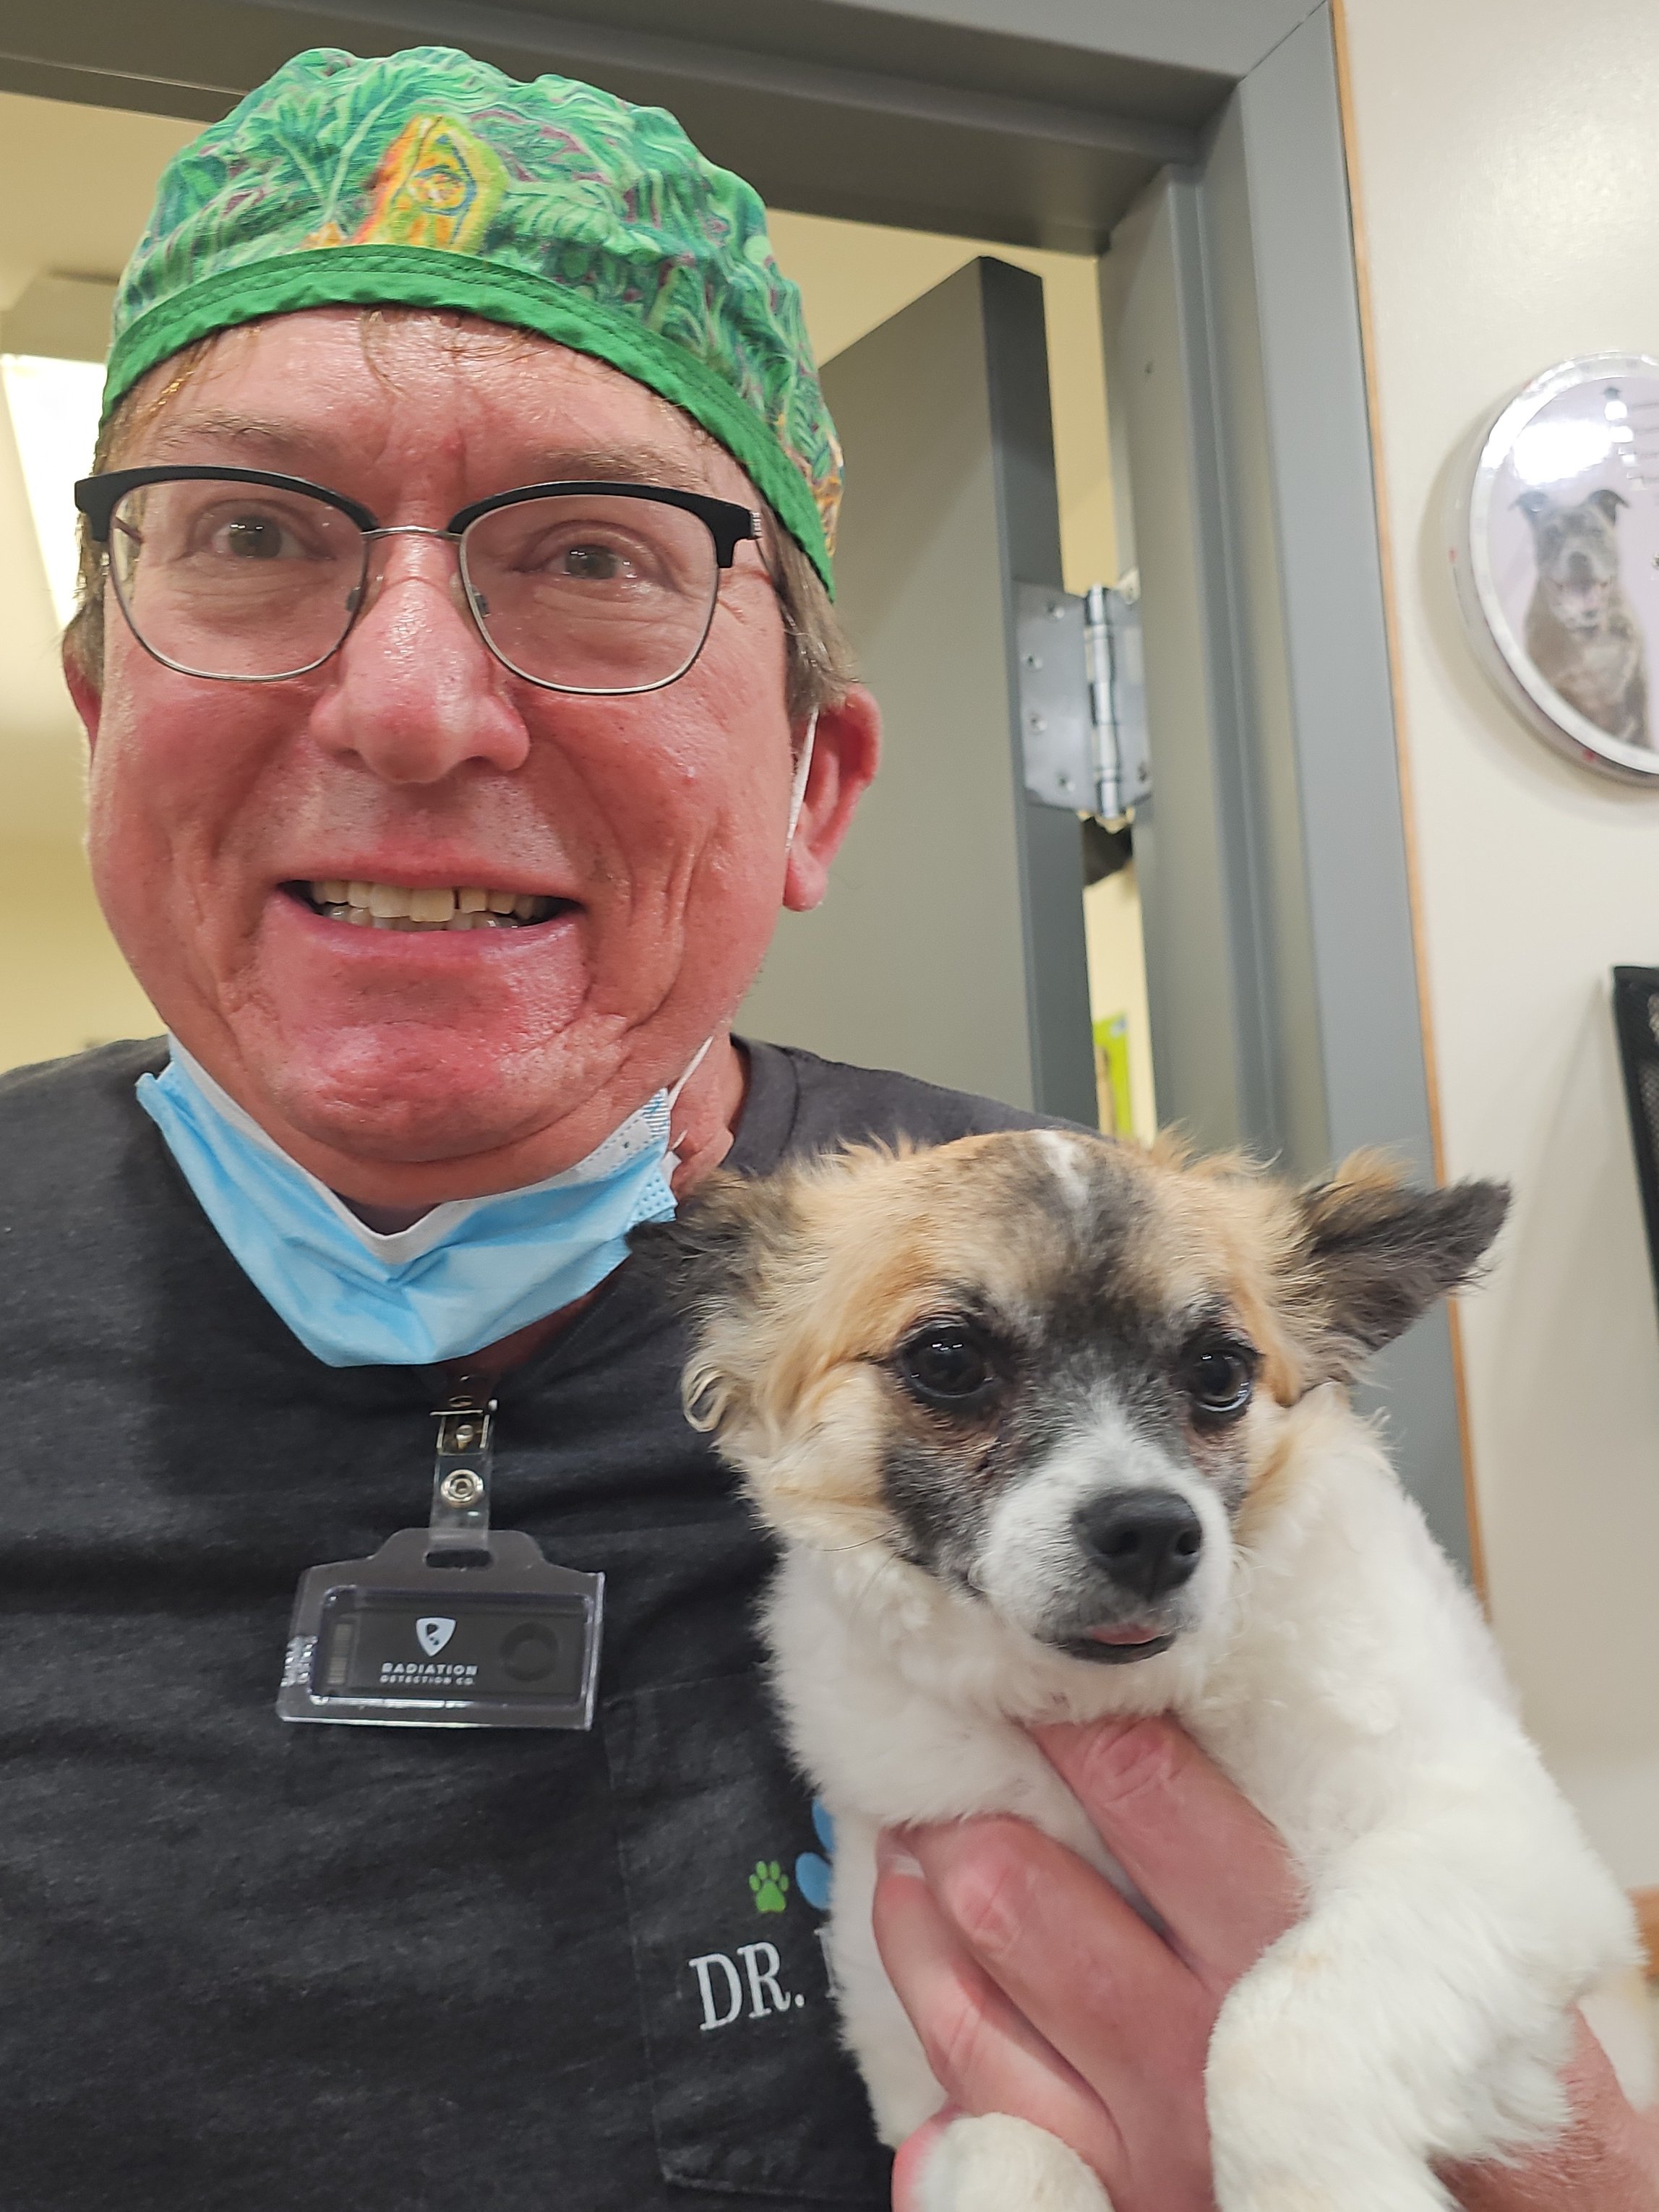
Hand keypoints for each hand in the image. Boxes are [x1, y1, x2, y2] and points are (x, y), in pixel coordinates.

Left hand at [875, 1715, 1658, 2211]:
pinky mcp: (1098, 2193)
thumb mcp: (1403, 1924)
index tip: (1044, 1666)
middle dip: (973, 1806)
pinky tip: (911, 1929)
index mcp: (1288, 1953)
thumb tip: (1184, 1696)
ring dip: (927, 1891)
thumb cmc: (1435, 2047)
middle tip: (954, 1747)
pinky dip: (926, 1999)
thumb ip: (1305, 1821)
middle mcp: (1206, 2048)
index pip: (1152, 1800)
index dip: (1079, 1723)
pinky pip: (969, 2093)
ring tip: (915, 1822)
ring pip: (976, 1987)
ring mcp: (1142, 2132)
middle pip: (1027, 1895)